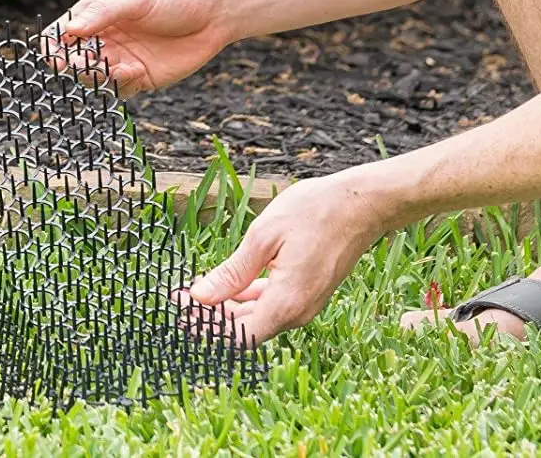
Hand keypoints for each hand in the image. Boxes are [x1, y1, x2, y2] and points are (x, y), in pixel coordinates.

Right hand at [42, 0, 229, 96]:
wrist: (213, 16)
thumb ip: (103, 12)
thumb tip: (70, 30)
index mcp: (96, 15)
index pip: (61, 34)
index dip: (53, 45)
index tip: (54, 54)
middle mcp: (104, 39)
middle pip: (73, 60)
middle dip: (75, 65)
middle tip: (86, 64)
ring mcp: (120, 60)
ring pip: (93, 78)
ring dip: (98, 77)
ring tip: (119, 67)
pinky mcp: (139, 78)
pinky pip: (119, 90)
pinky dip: (122, 84)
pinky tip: (138, 71)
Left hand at [183, 169, 388, 343]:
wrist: (359, 205)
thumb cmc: (313, 213)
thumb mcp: (263, 237)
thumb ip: (232, 272)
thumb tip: (201, 296)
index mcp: (285, 303)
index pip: (238, 336)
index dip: (207, 327)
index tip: (181, 308)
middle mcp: (297, 313)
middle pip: (247, 329)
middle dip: (213, 316)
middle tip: (182, 297)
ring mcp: (305, 304)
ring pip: (258, 317)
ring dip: (229, 307)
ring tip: (199, 289)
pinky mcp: (308, 293)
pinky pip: (272, 305)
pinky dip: (248, 297)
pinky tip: (230, 283)